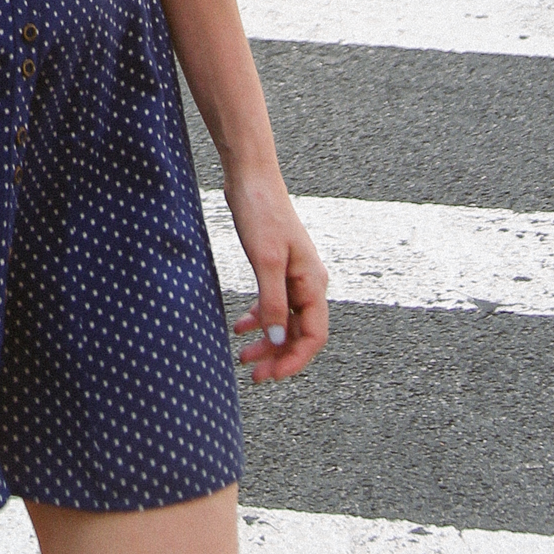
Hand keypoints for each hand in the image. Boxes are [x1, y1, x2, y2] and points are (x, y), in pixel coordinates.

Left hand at [225, 165, 328, 384]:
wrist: (251, 177)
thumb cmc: (261, 214)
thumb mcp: (266, 261)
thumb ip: (272, 302)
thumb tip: (275, 341)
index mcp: (313, 284)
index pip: (313, 336)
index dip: (295, 360)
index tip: (271, 375)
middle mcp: (308, 283)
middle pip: (298, 333)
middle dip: (276, 356)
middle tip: (252, 374)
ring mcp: (292, 275)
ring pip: (284, 321)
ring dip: (266, 341)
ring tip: (242, 356)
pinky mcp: (276, 267)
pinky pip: (272, 304)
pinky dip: (258, 318)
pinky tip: (240, 327)